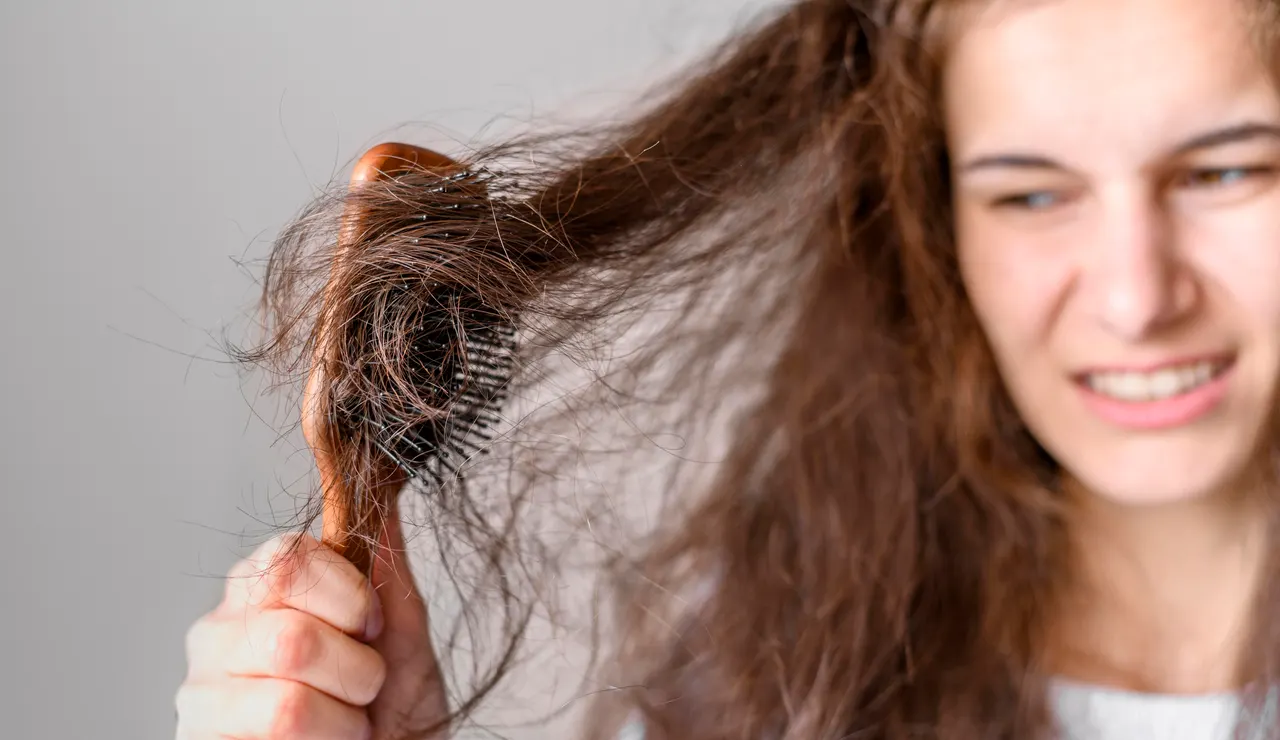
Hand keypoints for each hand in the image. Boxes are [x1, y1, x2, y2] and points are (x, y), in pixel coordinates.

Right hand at [175, 507, 447, 738]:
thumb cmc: (391, 706)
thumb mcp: (401, 633)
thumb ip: (384, 566)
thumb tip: (380, 491)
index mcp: (263, 588)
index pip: (289, 560)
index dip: (349, 598)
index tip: (372, 626)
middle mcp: (218, 634)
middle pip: (291, 637)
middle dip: (355, 672)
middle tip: (365, 688)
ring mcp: (201, 698)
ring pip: (286, 703)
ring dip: (344, 721)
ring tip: (347, 725)